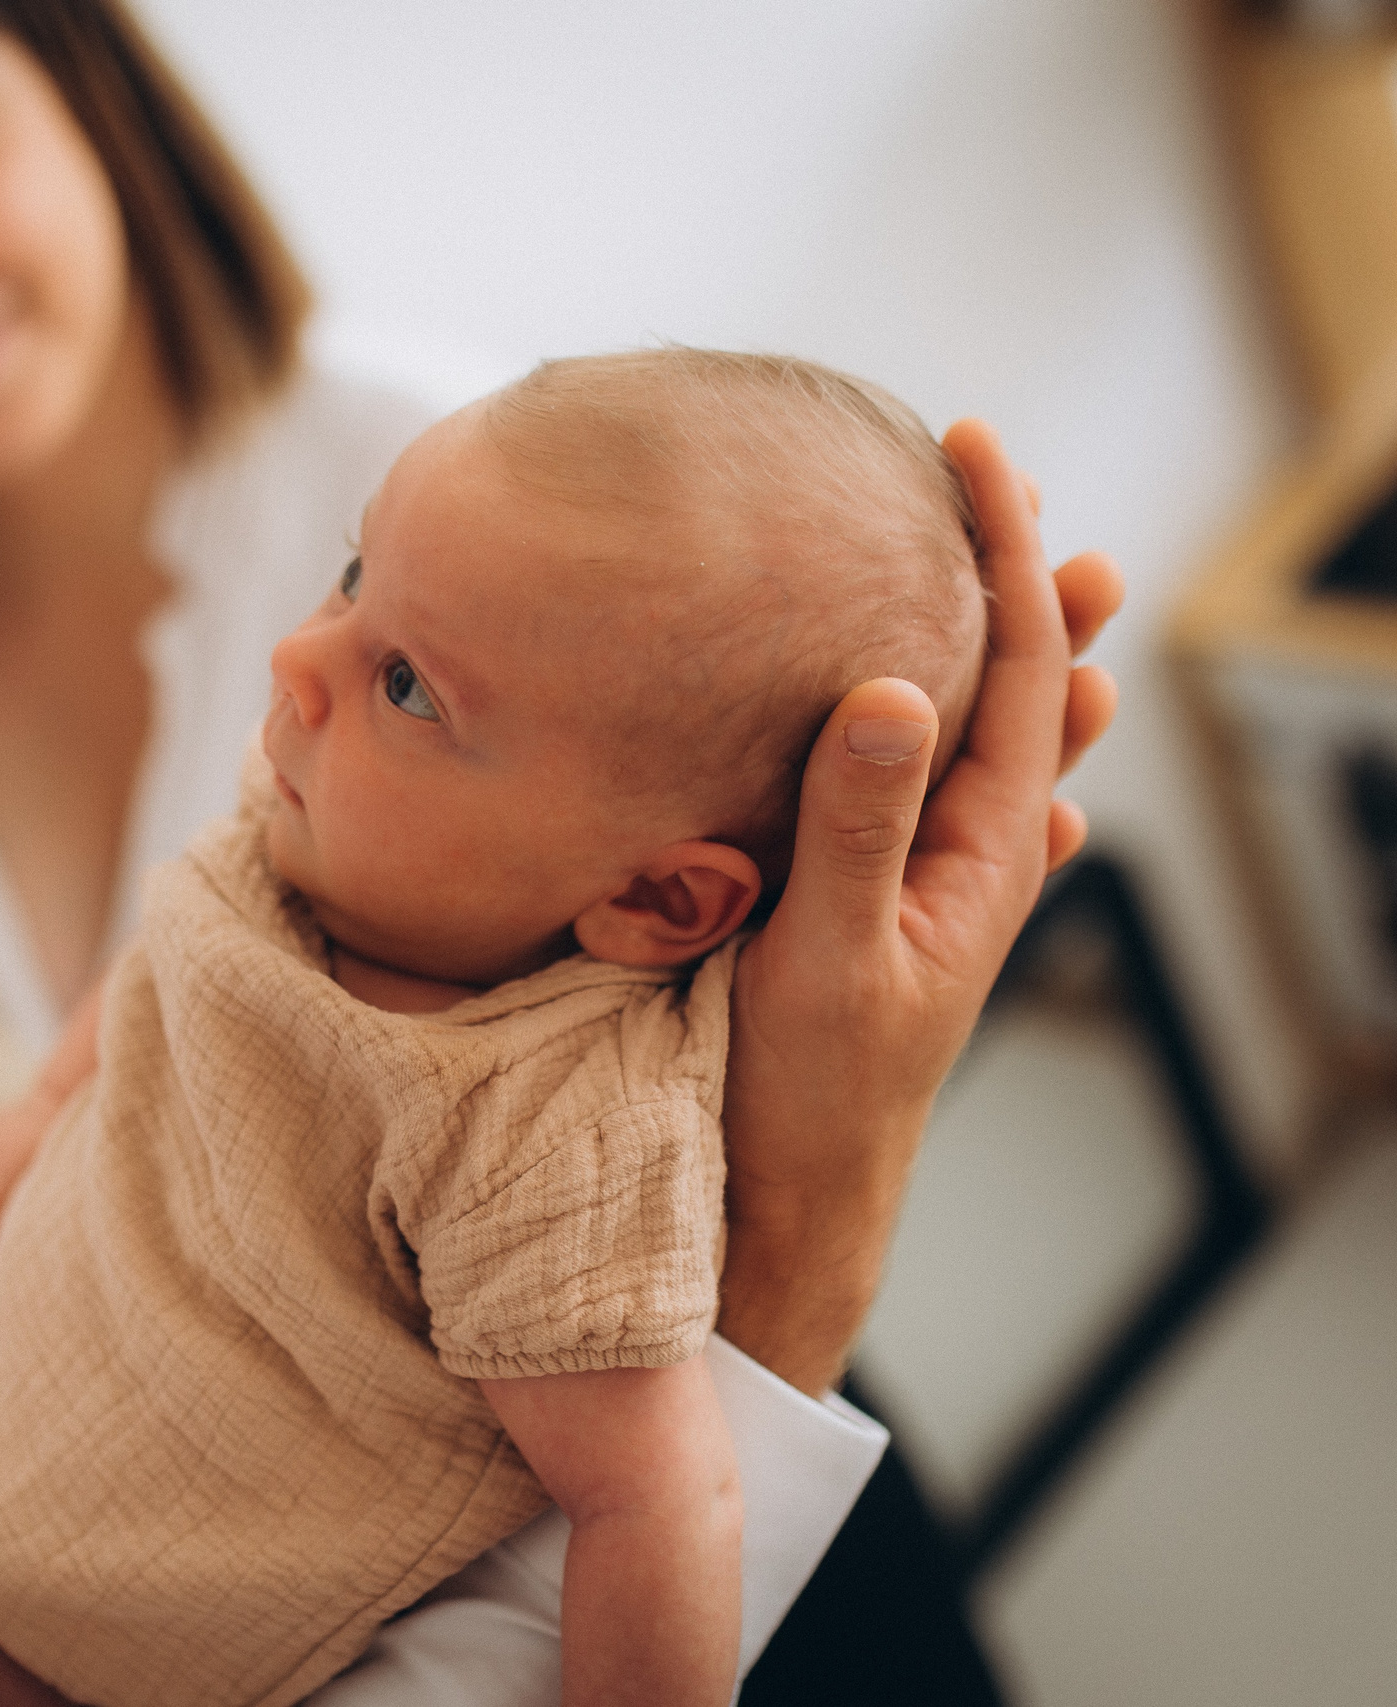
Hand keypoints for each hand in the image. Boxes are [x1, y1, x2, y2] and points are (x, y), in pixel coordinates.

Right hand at [715, 419, 1122, 1393]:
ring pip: (995, 749)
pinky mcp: (894, 924)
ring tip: (1052, 588)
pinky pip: (955, 817)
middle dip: (1021, 581)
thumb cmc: (809, 1101)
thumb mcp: (826, 955)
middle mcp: (974, 862)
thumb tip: (898, 680)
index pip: (1015, 667)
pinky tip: (1010, 773)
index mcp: (977, 854)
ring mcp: (942, 895)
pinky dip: (979, 760)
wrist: (793, 1214)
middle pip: (1023, 691)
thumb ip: (858, 821)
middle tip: (1000, 482)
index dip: (999, 549)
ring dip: (1016, 661)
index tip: (966, 451)